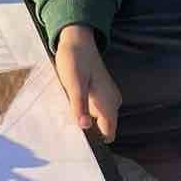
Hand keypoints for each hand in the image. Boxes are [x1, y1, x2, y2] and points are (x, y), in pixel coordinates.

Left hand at [54, 24, 121, 142]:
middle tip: (67, 121)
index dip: (95, 141)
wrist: (77, 40)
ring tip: (67, 110)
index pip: (108, 134)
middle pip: (102, 129)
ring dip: (83, 119)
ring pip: (97, 120)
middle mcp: (113, 102)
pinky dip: (83, 110)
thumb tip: (84, 127)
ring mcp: (108, 97)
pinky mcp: (102, 93)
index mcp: (108, 103)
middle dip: (86, 129)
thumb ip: (79, 106)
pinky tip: (71, 102)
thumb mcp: (73, 84)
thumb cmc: (75, 60)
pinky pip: (95, 110)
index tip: (78, 140)